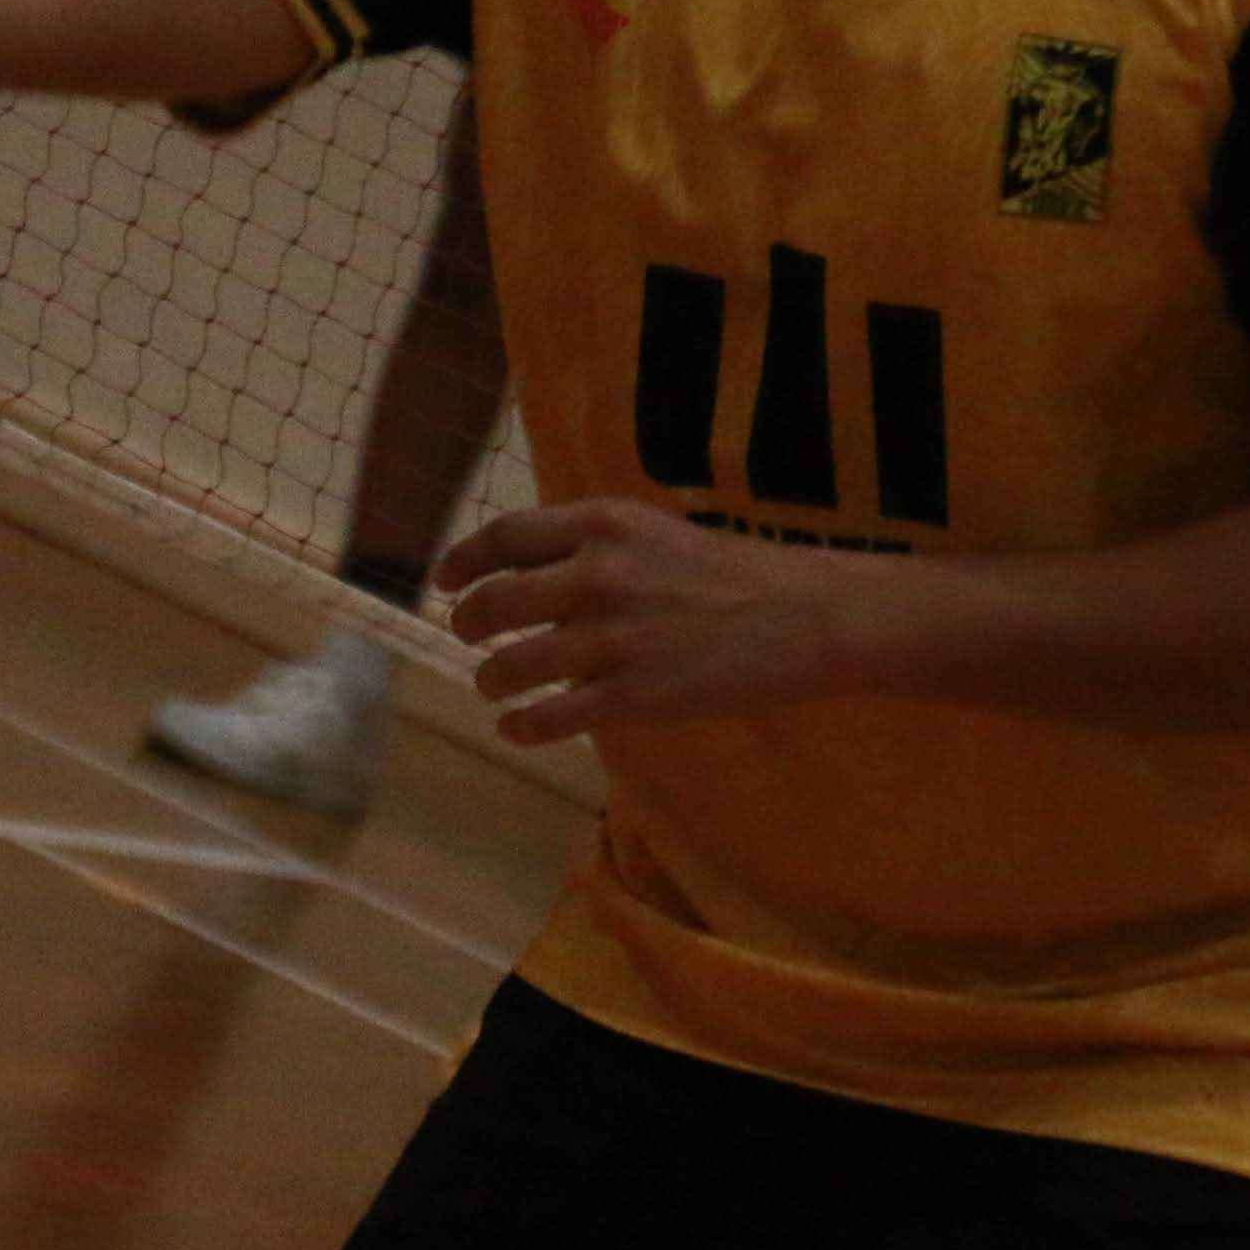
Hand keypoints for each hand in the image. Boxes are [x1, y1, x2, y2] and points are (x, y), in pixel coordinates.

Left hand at [435, 498, 857, 745]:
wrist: (804, 617)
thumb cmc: (732, 574)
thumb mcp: (655, 533)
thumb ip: (593, 545)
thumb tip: (529, 570)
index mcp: (604, 524)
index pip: (505, 536)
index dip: (464, 560)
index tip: (444, 579)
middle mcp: (598, 574)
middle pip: (495, 601)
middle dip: (468, 622)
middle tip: (467, 634)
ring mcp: (612, 637)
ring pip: (513, 664)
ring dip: (491, 678)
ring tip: (491, 684)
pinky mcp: (633, 693)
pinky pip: (551, 714)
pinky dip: (522, 723)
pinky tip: (516, 726)